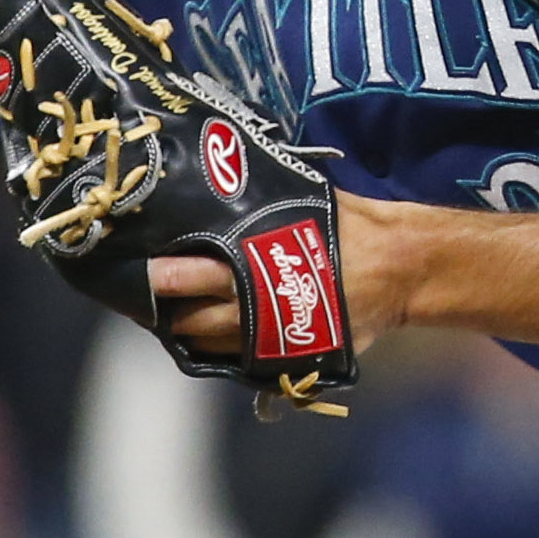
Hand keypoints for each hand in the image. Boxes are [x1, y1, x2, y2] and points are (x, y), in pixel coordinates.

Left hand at [146, 194, 414, 354]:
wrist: (399, 267)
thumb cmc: (348, 229)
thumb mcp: (299, 204)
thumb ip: (258, 203)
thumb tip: (223, 176)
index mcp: (252, 263)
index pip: (190, 276)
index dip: (160, 277)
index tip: (138, 269)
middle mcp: (255, 306)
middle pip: (191, 318)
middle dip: (164, 311)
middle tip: (144, 301)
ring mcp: (271, 338)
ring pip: (211, 346)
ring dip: (189, 335)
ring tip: (171, 320)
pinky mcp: (290, 357)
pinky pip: (241, 361)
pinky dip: (221, 352)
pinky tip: (208, 340)